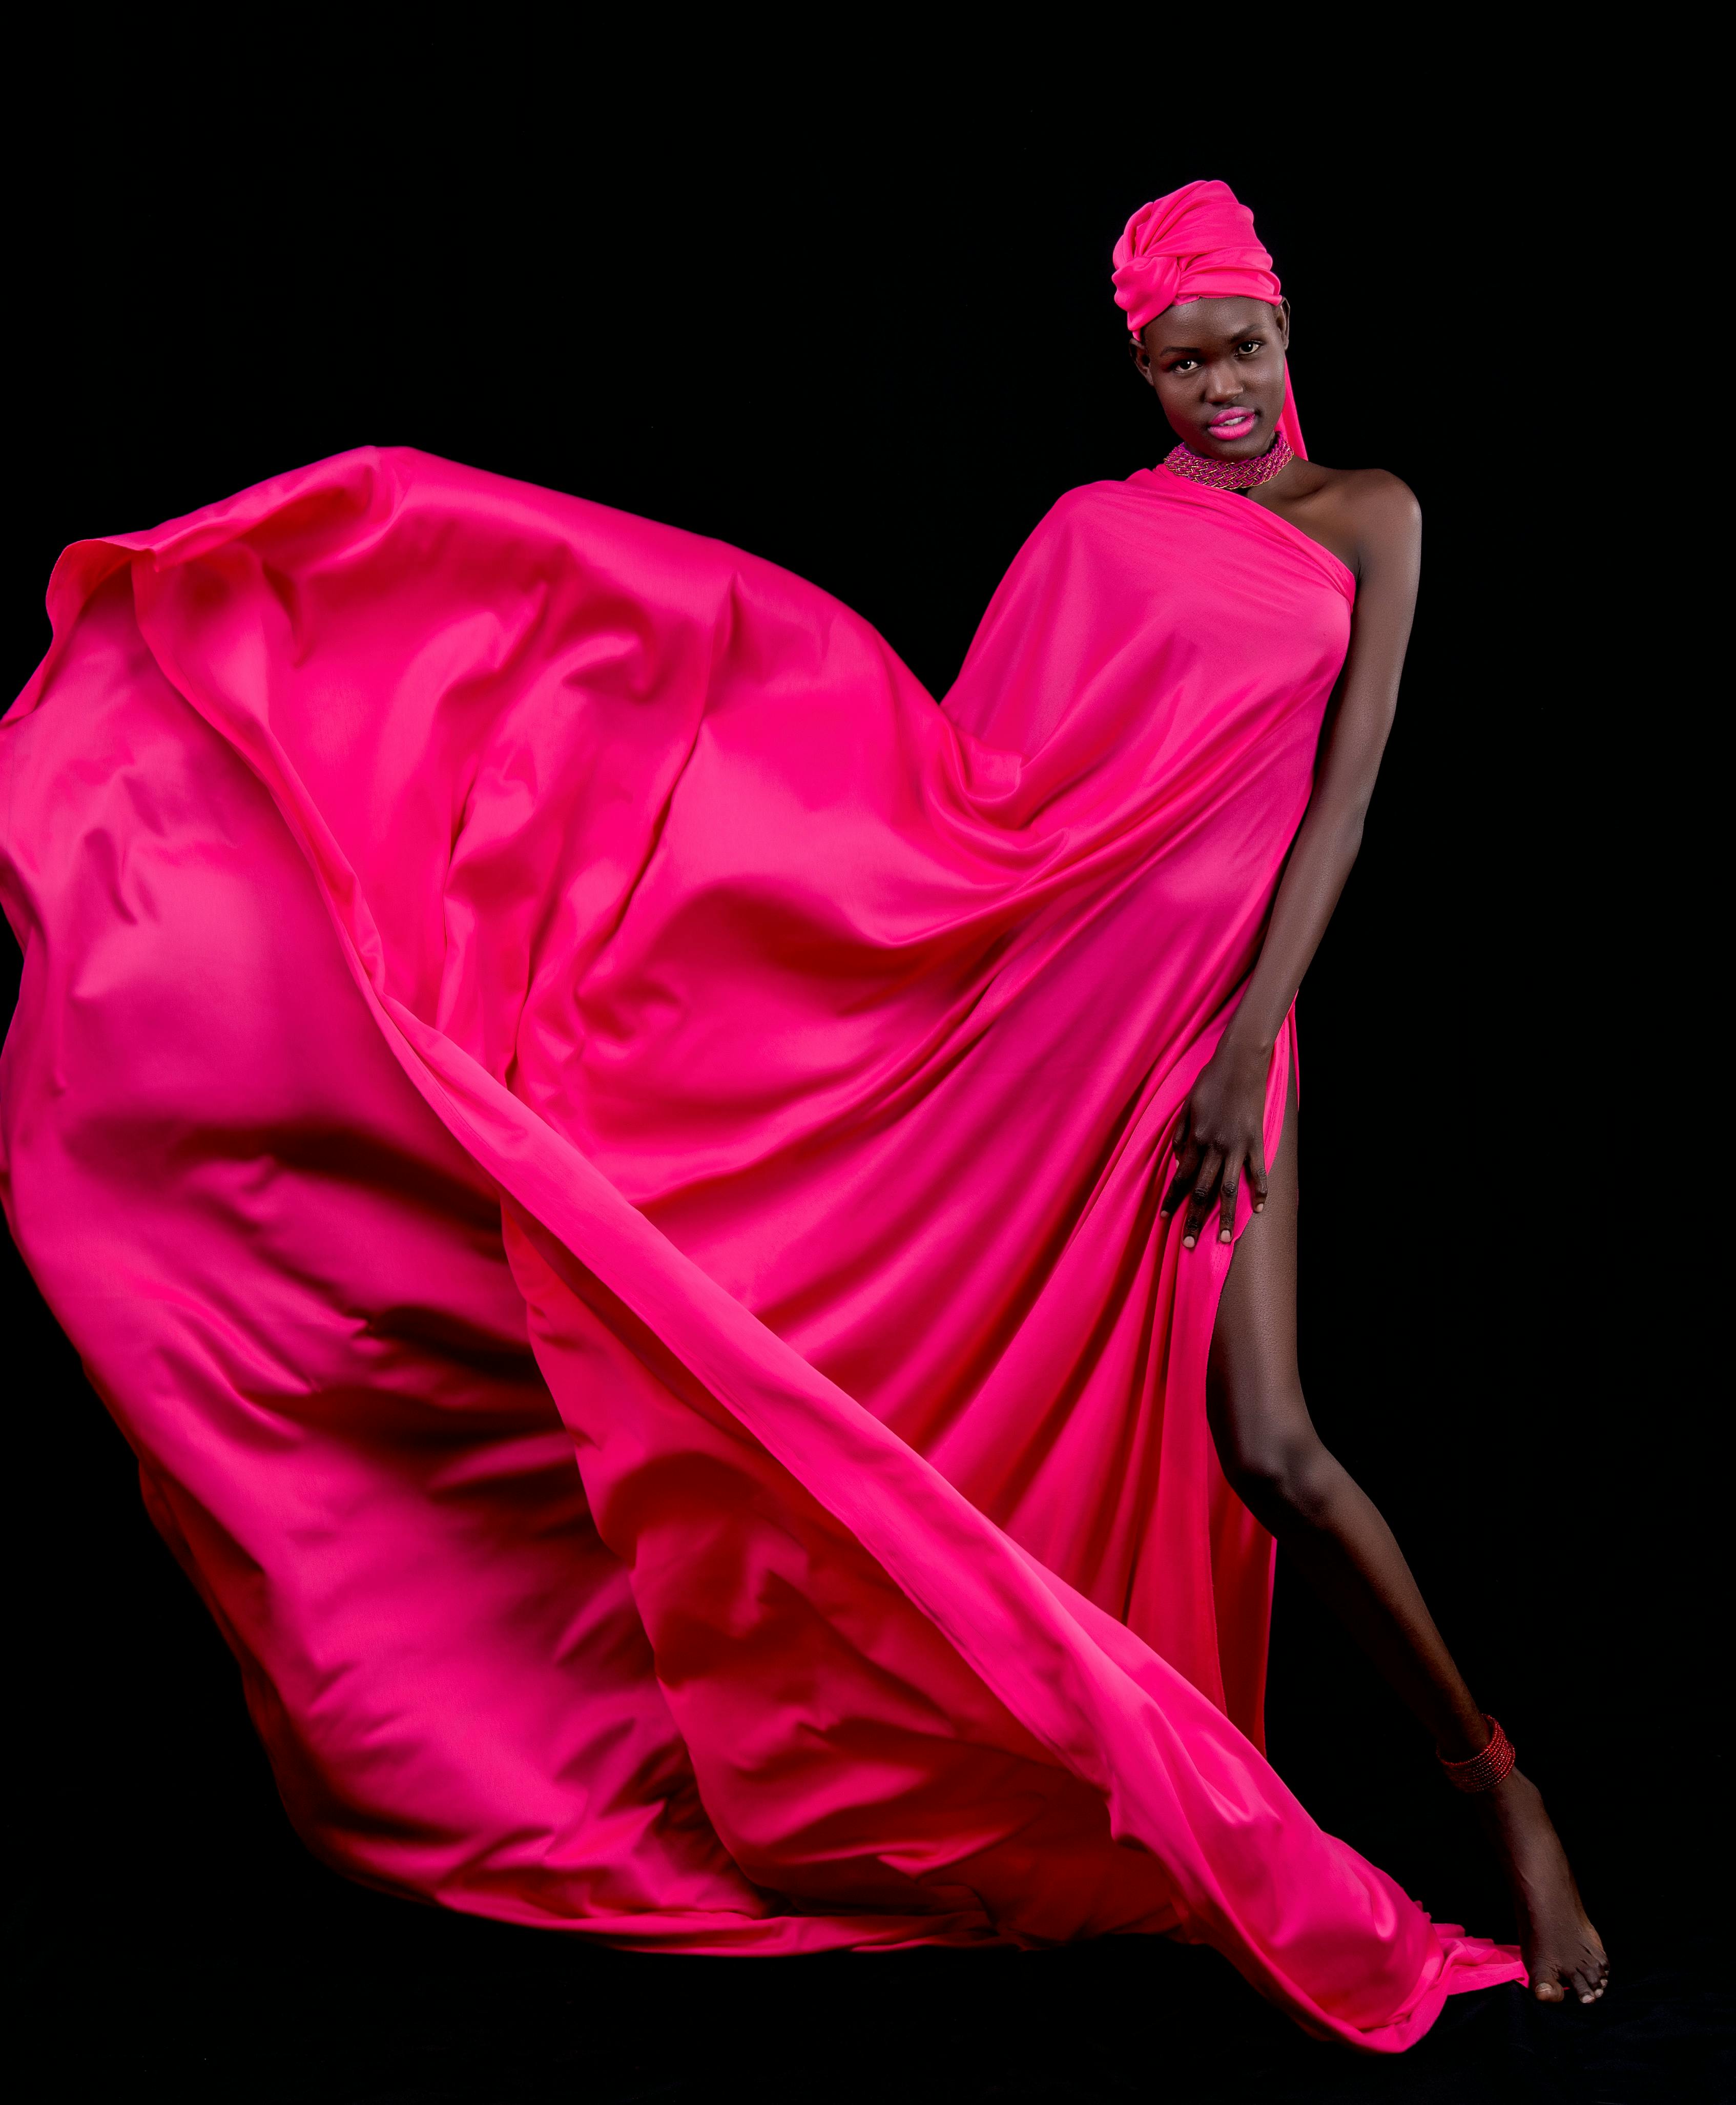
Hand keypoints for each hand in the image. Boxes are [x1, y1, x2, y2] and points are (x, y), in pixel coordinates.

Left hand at [1161, 1036, 1270, 1249]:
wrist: (1240, 1061)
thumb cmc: (1210, 1080)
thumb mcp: (1187, 1104)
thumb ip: (1180, 1133)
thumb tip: (1176, 1159)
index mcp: (1195, 1138)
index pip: (1180, 1177)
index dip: (1172, 1199)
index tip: (1164, 1219)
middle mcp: (1214, 1146)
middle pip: (1202, 1190)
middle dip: (1194, 1219)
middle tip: (1188, 1244)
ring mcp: (1238, 1145)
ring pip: (1229, 1188)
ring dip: (1224, 1216)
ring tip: (1222, 1240)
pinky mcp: (1257, 1139)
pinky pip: (1258, 1170)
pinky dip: (1259, 1190)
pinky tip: (1258, 1209)